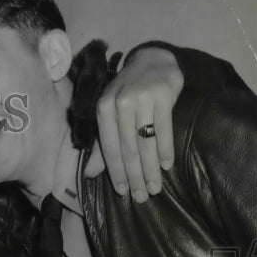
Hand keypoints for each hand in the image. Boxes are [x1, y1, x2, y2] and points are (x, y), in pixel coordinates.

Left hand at [90, 47, 182, 202]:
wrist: (153, 60)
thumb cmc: (128, 93)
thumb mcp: (110, 114)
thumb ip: (101, 145)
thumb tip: (90, 174)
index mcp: (103, 110)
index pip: (109, 148)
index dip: (116, 172)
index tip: (122, 192)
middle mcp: (120, 104)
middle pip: (128, 148)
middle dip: (134, 176)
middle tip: (142, 197)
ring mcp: (142, 99)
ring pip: (145, 142)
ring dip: (150, 169)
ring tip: (154, 188)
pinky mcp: (163, 95)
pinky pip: (164, 129)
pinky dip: (165, 150)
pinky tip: (166, 166)